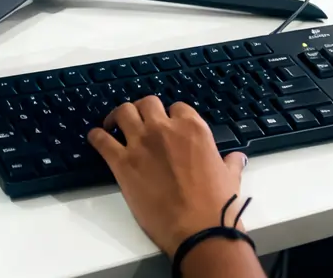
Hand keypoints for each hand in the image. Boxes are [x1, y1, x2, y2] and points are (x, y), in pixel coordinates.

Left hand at [87, 97, 253, 257]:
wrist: (199, 230)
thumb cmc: (218, 206)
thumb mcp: (230, 178)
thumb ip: (230, 163)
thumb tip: (236, 158)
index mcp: (193, 129)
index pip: (178, 108)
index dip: (171, 115)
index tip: (167, 123)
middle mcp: (165, 129)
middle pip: (147, 103)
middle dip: (143, 110)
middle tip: (139, 120)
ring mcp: (141, 144)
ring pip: (123, 112)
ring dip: (118, 116)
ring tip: (114, 124)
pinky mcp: (122, 163)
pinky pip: (101, 140)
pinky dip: (96, 136)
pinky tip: (96, 137)